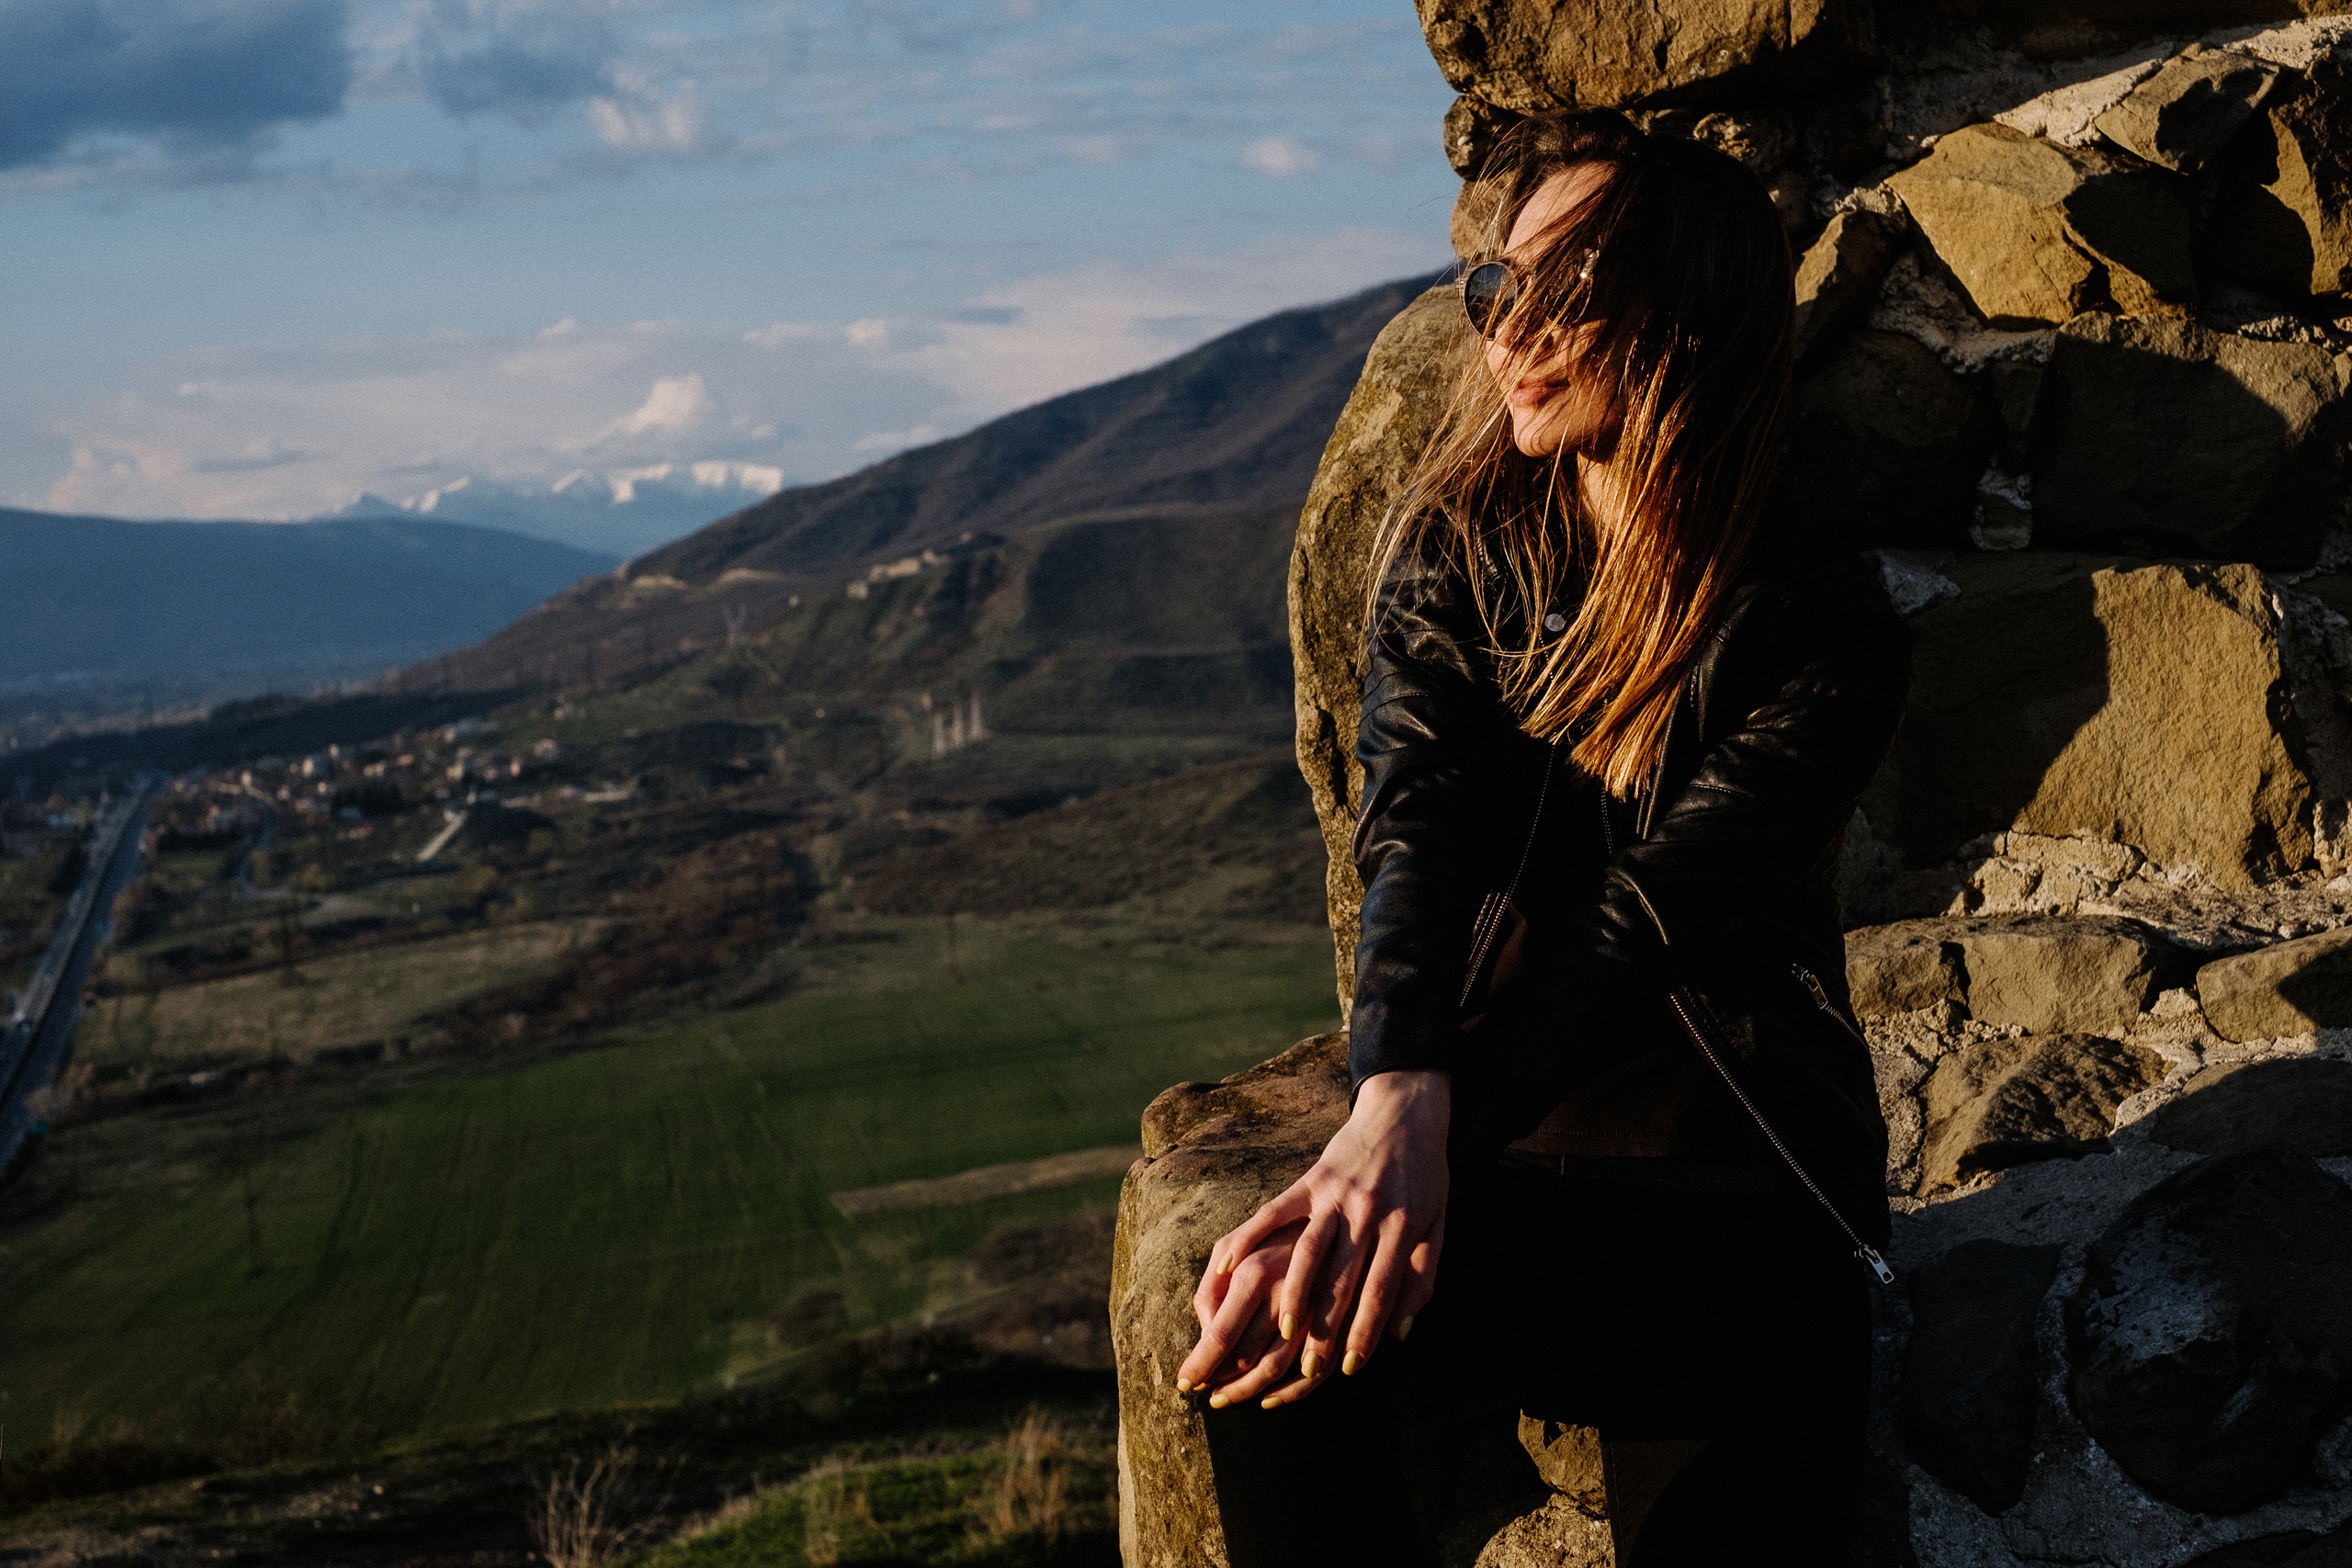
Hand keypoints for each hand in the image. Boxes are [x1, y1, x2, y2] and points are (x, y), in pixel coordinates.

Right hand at [1175, 1070, 1449, 1406]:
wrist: (1406, 1112)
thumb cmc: (1425, 1176)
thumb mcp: (1437, 1225)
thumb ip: (1421, 1278)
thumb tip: (1400, 1333)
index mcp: (1401, 1225)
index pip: (1381, 1287)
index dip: (1366, 1330)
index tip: (1351, 1368)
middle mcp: (1366, 1212)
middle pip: (1342, 1278)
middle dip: (1328, 1326)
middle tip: (1310, 1369)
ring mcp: (1333, 1195)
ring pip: (1307, 1250)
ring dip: (1294, 1293)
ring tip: (1281, 1332)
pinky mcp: (1307, 1181)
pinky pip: (1271, 1214)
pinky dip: (1248, 1240)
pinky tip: (1227, 1271)